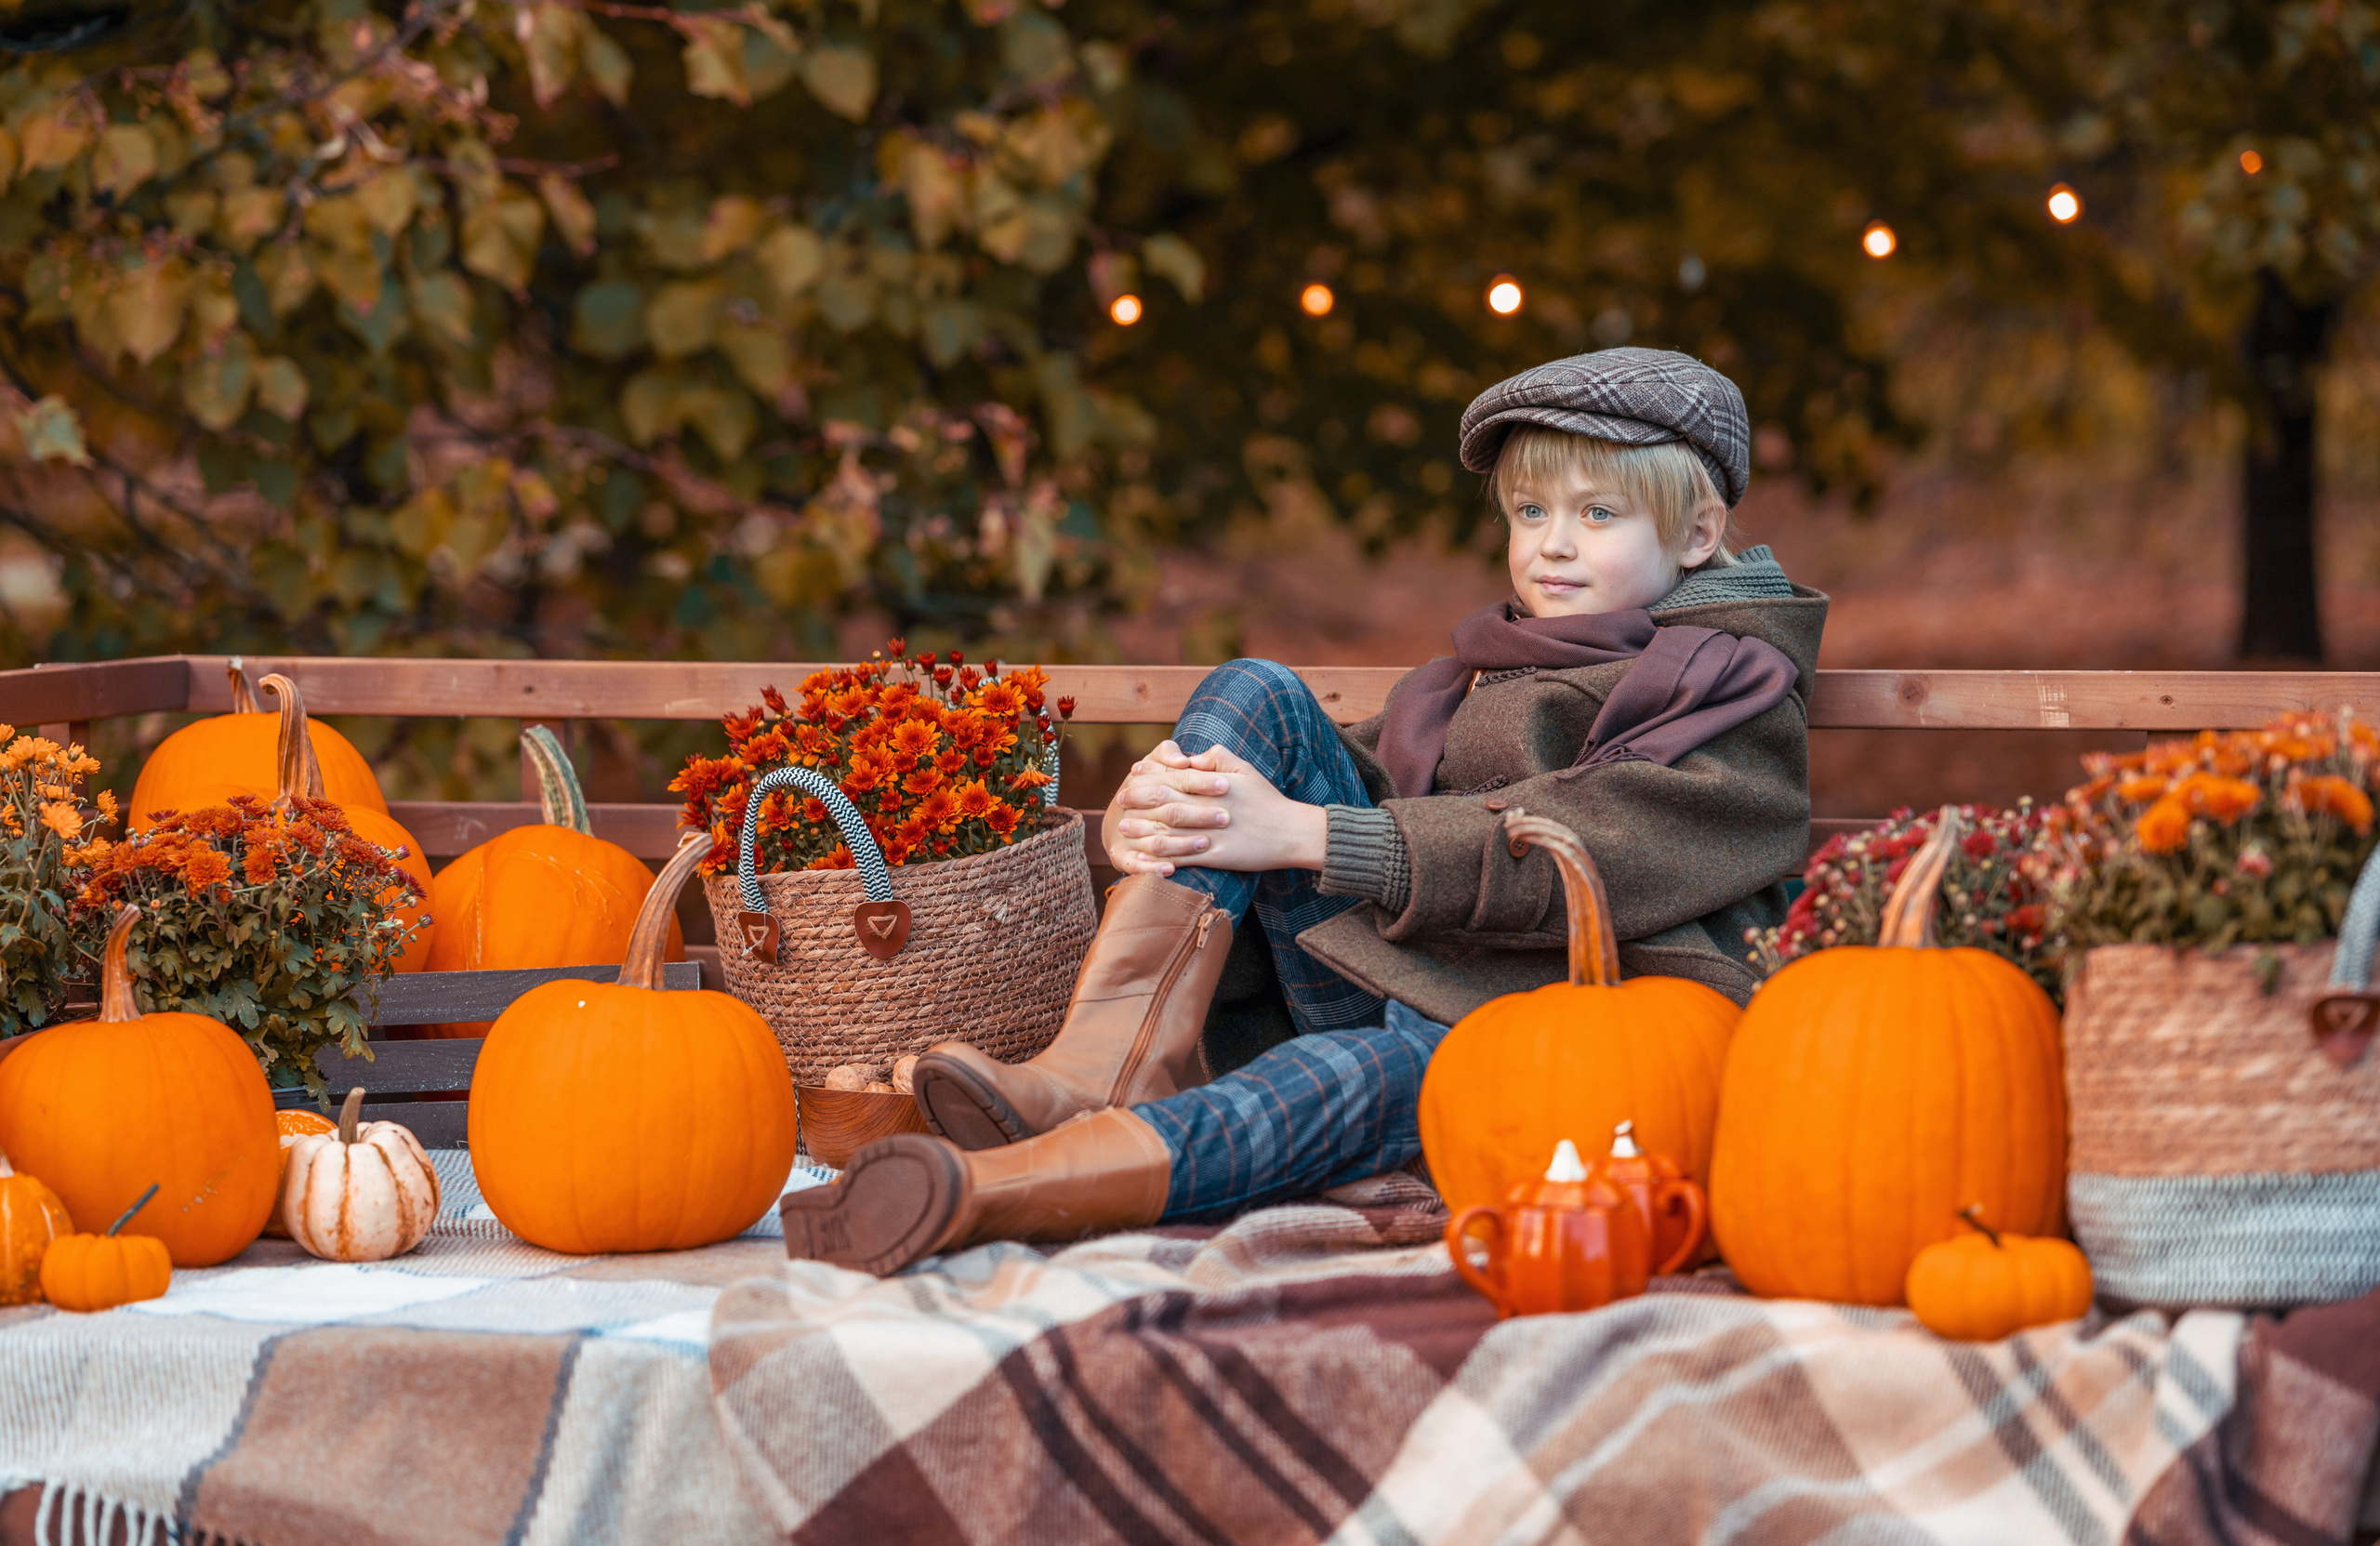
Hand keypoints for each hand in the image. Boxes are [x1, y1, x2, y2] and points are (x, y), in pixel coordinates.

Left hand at [1104, 740, 1327, 876]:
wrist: (1291, 832)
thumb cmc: (1268, 799)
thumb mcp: (1245, 769)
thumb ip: (1217, 758)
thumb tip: (1191, 757)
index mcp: (1213, 786)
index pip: (1174, 776)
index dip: (1150, 774)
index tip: (1133, 772)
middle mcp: (1209, 809)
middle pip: (1165, 802)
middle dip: (1139, 799)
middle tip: (1120, 799)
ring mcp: (1212, 834)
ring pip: (1170, 831)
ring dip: (1143, 829)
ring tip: (1123, 827)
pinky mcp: (1217, 857)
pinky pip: (1184, 858)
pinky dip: (1163, 858)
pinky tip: (1146, 857)